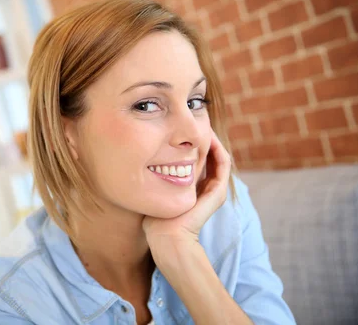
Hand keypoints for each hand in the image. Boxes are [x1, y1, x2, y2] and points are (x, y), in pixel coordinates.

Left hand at [143, 131, 230, 250]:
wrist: (165, 237)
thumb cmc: (154, 219)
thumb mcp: (152, 190)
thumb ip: (151, 176)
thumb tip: (134, 158)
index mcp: (192, 186)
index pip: (196, 158)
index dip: (190, 141)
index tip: (178, 127)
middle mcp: (205, 186)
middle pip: (208, 155)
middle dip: (201, 137)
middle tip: (193, 119)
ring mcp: (214, 189)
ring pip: (218, 156)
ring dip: (211, 138)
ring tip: (202, 123)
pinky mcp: (217, 192)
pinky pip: (223, 163)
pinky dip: (218, 148)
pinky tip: (208, 136)